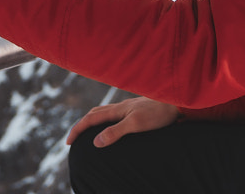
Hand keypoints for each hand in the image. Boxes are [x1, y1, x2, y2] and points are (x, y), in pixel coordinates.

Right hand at [66, 96, 180, 147]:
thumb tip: (95, 142)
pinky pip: (115, 114)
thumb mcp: (135, 124)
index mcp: (117, 110)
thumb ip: (115, 132)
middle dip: (82, 124)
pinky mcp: (138, 110)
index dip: (78, 130)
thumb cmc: (157, 113)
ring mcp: (129, 108)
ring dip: (93, 121)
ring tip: (89, 131)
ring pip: (105, 112)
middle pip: (95, 113)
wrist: (176, 102)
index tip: (68, 142)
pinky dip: (107, 120)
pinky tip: (114, 126)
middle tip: (75, 137)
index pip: (91, 119)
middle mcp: (121, 107)